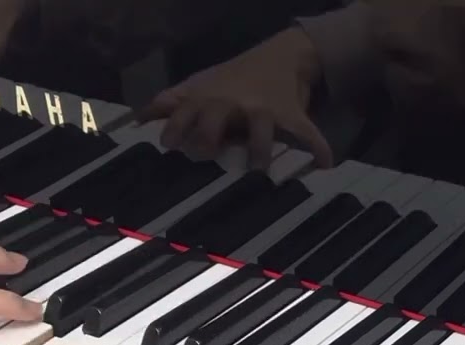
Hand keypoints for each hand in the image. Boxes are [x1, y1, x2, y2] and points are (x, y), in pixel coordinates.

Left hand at [137, 27, 332, 169]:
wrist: (281, 55)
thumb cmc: (233, 78)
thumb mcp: (201, 85)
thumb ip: (172, 102)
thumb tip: (139, 120)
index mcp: (208, 97)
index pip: (184, 112)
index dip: (174, 128)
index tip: (169, 147)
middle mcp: (232, 103)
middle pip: (215, 119)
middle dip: (209, 139)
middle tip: (207, 156)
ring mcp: (262, 109)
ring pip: (260, 129)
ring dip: (260, 150)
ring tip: (260, 170)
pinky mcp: (290, 114)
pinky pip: (306, 131)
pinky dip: (319, 147)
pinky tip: (326, 163)